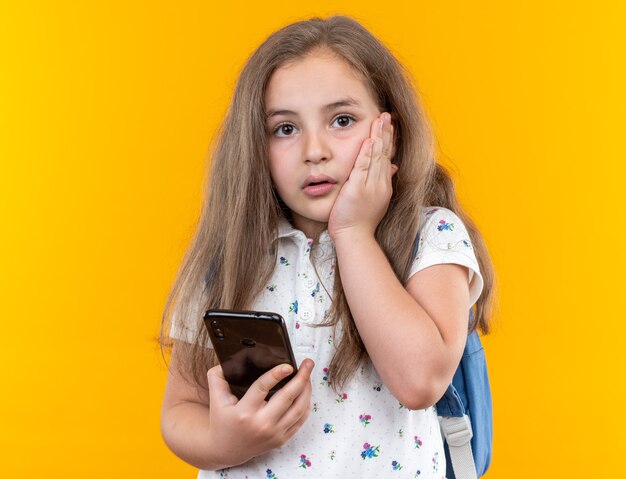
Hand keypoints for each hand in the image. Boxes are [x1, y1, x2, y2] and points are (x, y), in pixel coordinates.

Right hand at [205, 359, 313, 467]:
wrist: (225, 450)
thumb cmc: (222, 422)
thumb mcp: (216, 399)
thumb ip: (218, 378)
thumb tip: (226, 361)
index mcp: (244, 412)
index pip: (262, 388)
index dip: (276, 374)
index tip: (288, 365)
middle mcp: (261, 424)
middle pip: (287, 397)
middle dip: (301, 378)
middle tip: (307, 363)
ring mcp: (274, 433)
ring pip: (299, 409)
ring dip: (307, 389)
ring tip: (308, 373)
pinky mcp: (281, 439)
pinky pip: (300, 420)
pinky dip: (306, 404)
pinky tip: (306, 391)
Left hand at [328, 112, 396, 240]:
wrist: (355, 237)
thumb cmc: (360, 221)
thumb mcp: (374, 199)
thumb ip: (382, 182)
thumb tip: (392, 167)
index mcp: (384, 185)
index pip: (387, 157)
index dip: (389, 140)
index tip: (389, 125)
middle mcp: (380, 183)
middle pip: (385, 153)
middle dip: (386, 132)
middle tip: (387, 115)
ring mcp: (371, 186)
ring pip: (377, 157)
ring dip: (379, 137)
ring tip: (381, 119)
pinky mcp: (358, 189)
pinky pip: (364, 167)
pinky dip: (367, 152)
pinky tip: (369, 139)